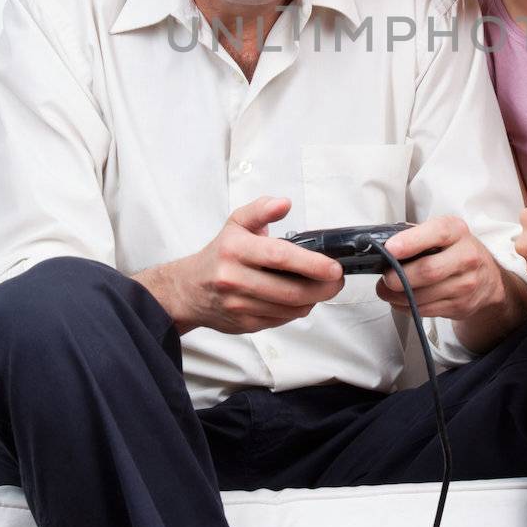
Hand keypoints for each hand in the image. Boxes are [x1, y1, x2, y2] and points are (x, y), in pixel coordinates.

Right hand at [178, 196, 344, 334]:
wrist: (189, 290)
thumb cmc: (219, 254)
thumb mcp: (236, 223)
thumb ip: (261, 209)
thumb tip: (283, 203)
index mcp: (236, 249)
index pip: (279, 257)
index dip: (312, 264)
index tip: (333, 267)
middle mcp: (235, 278)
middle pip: (290, 290)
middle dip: (323, 287)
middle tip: (337, 280)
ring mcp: (239, 304)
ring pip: (289, 309)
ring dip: (313, 299)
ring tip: (321, 287)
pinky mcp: (245, 324)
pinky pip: (282, 320)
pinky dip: (297, 310)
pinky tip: (299, 298)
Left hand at [373, 215, 505, 320]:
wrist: (488, 278)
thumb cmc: (455, 250)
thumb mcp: (443, 232)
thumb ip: (416, 234)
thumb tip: (382, 244)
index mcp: (457, 231)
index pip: (437, 233)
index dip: (411, 241)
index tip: (390, 249)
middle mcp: (466, 256)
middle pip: (428, 270)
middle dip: (400, 277)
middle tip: (384, 278)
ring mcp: (466, 284)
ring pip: (424, 295)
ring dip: (398, 296)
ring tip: (386, 291)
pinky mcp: (461, 306)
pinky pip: (426, 310)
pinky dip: (407, 307)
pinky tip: (400, 300)